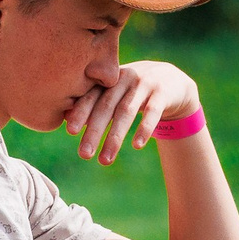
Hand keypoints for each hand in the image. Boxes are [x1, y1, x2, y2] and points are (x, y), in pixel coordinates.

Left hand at [64, 60, 200, 165]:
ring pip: (127, 112)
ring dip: (115, 137)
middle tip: (84, 154)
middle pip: (106, 106)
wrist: (172, 80)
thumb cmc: (133, 92)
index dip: (80, 112)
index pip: (91, 96)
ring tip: (105, 160)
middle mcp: (124, 78)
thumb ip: (94, 104)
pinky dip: (144, 128)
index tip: (69, 131)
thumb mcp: (115, 94)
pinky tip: (136, 145)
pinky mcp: (163, 92)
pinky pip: (153, 112)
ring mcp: (145, 84)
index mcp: (109, 79)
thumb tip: (66, 119)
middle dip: (94, 131)